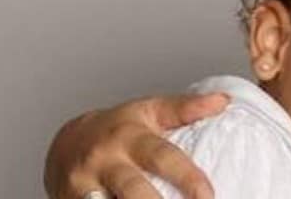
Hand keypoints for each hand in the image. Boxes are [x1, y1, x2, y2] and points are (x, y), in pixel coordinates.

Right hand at [43, 93, 228, 198]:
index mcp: (130, 137)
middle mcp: (105, 161)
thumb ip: (185, 108)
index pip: (163, 157)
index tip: (208, 195)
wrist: (66, 142)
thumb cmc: (117, 127)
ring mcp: (83, 186)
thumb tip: (224, 101)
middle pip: (133, 190)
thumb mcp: (150, 111)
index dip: (187, 177)